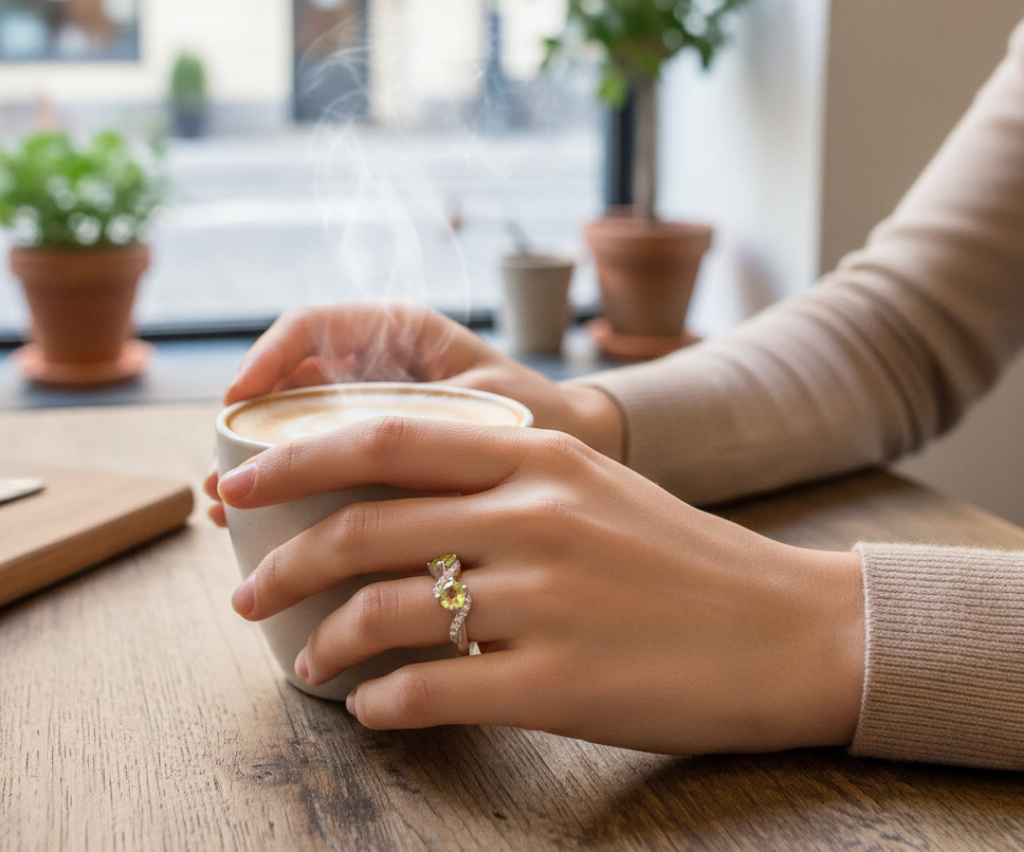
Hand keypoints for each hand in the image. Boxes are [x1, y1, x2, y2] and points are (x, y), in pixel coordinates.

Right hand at [205, 302, 622, 525]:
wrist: (580, 451)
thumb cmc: (542, 417)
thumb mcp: (480, 412)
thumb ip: (420, 426)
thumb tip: (350, 456)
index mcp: (405, 332)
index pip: (314, 325)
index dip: (265, 358)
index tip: (237, 399)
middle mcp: (382, 365)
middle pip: (293, 384)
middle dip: (250, 430)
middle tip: (223, 482)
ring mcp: (379, 408)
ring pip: (301, 426)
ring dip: (263, 466)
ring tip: (227, 513)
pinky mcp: (384, 451)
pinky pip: (325, 461)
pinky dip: (295, 491)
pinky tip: (270, 529)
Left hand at [219, 416, 864, 754]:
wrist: (787, 626)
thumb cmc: (679, 556)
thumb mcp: (590, 486)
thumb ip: (497, 481)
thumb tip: (392, 504)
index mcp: (537, 454)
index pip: (383, 437)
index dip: (294, 461)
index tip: (242, 489)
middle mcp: (534, 512)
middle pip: (364, 527)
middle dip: (282, 563)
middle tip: (245, 591)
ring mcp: (547, 597)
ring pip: (386, 612)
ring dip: (325, 642)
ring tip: (309, 660)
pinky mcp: (563, 679)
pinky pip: (434, 691)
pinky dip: (382, 703)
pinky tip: (373, 709)